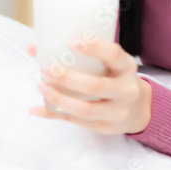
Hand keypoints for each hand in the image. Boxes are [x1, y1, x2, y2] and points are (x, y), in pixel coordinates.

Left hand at [26, 40, 151, 134]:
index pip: (113, 55)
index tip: (71, 42)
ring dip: (59, 98)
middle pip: (96, 86)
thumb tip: (34, 48)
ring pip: (86, 109)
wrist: (137, 108)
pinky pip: (76, 122)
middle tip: (46, 68)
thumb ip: (81, 56)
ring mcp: (117, 112)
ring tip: (42, 86)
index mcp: (127, 68)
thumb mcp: (110, 64)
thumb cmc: (115, 78)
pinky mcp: (105, 127)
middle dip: (68, 78)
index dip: (94, 48)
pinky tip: (36, 108)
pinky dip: (54, 114)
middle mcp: (126, 90)